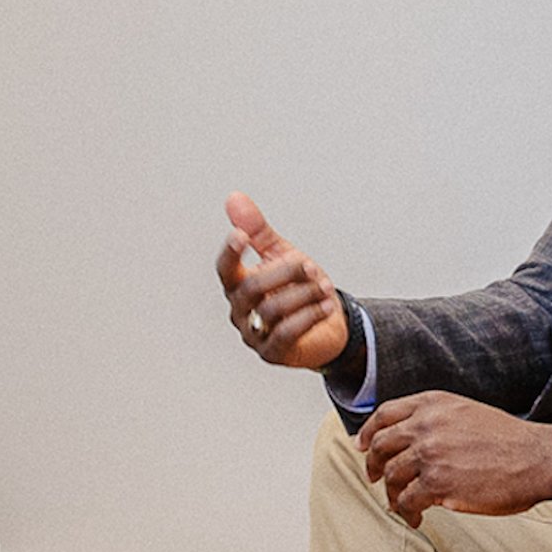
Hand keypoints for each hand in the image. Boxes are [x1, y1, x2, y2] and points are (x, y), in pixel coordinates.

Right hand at [216, 192, 347, 368]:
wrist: (326, 327)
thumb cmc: (297, 289)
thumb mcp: (280, 255)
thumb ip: (257, 230)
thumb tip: (234, 198)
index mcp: (237, 285)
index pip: (225, 269)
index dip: (230, 253)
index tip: (241, 236)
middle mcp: (240, 310)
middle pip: (252, 287)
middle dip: (285, 272)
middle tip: (310, 266)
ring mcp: (253, 333)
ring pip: (272, 310)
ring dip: (303, 295)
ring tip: (324, 287)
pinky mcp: (272, 352)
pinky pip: (286, 333)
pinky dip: (308, 317)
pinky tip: (325, 306)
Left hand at [356, 391, 551, 526]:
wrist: (538, 458)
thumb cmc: (509, 440)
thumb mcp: (465, 412)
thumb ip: (435, 419)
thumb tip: (409, 437)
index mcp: (432, 404)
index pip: (385, 414)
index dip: (368, 431)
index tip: (362, 445)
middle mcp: (425, 425)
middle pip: (380, 445)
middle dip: (373, 464)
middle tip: (375, 477)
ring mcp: (429, 454)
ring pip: (391, 475)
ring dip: (391, 493)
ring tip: (399, 504)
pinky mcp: (437, 483)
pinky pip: (406, 500)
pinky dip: (406, 511)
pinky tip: (415, 517)